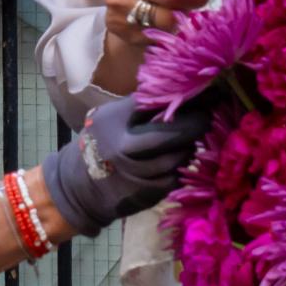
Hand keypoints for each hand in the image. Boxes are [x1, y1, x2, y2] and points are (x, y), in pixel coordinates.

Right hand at [40, 95, 209, 235]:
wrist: (78, 185)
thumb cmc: (103, 142)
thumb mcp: (113, 117)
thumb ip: (142, 107)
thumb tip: (186, 92)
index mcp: (114, 119)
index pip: (156, 102)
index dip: (184, 97)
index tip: (206, 93)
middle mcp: (122, 146)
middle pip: (171, 134)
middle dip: (195, 124)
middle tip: (207, 118)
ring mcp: (134, 172)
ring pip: (176, 157)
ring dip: (189, 148)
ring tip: (193, 140)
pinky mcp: (143, 193)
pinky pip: (173, 178)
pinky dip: (181, 168)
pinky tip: (180, 160)